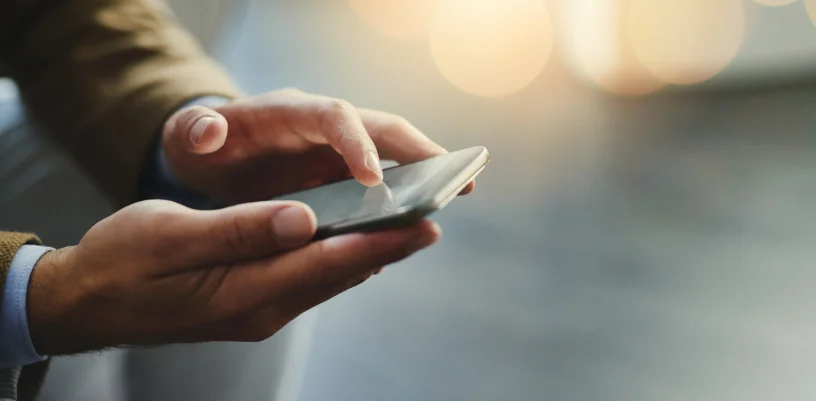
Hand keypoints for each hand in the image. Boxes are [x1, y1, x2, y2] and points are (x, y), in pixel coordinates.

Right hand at [27, 200, 438, 354]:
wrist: (86, 302)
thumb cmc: (121, 262)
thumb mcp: (172, 236)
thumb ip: (240, 230)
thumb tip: (303, 219)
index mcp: (244, 292)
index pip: (327, 262)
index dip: (378, 242)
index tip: (422, 225)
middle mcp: (261, 309)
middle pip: (338, 273)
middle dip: (387, 248)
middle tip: (431, 222)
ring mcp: (257, 310)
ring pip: (326, 278)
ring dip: (367, 254)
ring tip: (405, 229)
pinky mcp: (250, 303)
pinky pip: (306, 280)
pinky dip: (336, 259)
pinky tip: (354, 243)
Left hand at [161, 89, 474, 204]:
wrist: (211, 157)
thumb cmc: (200, 144)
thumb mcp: (187, 137)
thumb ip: (194, 132)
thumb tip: (207, 131)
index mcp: (291, 112)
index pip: (335, 117)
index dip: (358, 144)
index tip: (375, 180)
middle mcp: (324, 127)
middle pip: (383, 130)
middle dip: (421, 152)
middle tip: (457, 180)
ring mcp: (337, 153)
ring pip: (391, 159)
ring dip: (423, 177)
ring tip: (451, 202)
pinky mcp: (342, 178)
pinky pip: (379, 190)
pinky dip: (395, 208)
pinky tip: (404, 238)